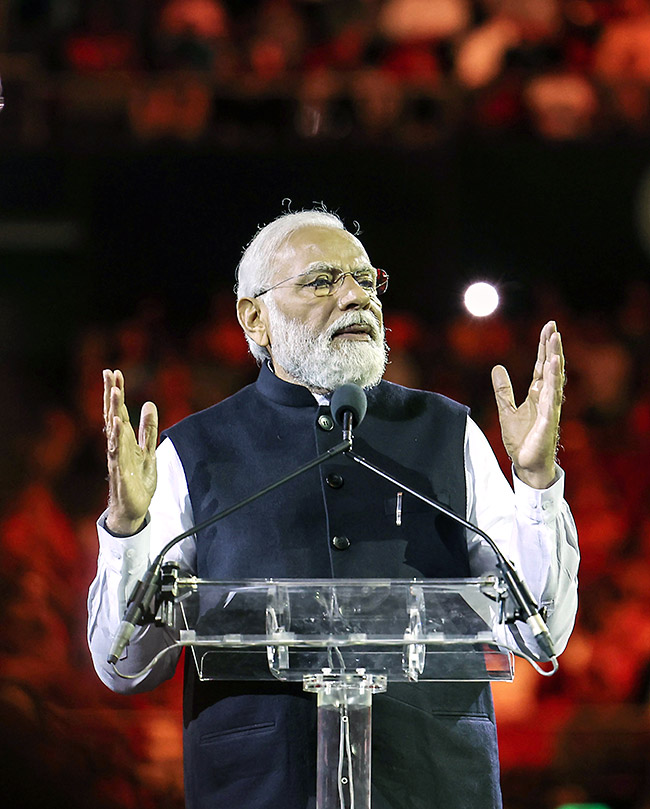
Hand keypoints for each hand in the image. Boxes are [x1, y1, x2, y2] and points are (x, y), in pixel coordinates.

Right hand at [103, 369, 157, 534]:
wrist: (134, 508)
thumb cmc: (138, 479)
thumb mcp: (149, 450)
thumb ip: (148, 428)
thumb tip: (150, 404)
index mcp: (124, 438)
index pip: (119, 410)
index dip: (116, 392)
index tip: (114, 372)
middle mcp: (118, 445)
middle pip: (113, 415)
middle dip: (112, 394)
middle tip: (110, 374)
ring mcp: (117, 457)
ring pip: (114, 430)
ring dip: (113, 411)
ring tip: (113, 393)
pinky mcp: (121, 472)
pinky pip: (118, 452)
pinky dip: (117, 438)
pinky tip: (116, 424)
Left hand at [491, 321, 564, 488]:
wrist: (526, 465)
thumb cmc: (522, 440)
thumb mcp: (506, 410)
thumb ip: (503, 390)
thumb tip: (497, 367)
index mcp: (537, 395)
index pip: (541, 366)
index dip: (544, 348)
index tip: (548, 329)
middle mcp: (547, 398)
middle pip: (551, 367)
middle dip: (552, 347)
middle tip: (553, 326)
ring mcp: (550, 408)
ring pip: (554, 378)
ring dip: (555, 358)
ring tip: (555, 339)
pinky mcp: (549, 420)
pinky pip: (552, 397)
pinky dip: (553, 381)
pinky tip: (553, 366)